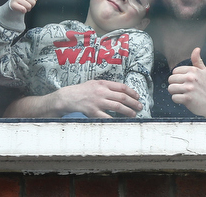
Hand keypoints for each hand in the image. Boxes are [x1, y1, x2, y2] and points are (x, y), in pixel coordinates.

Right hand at [3, 80, 142, 118]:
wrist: (65, 98)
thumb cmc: (80, 91)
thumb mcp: (93, 84)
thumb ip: (105, 86)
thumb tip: (119, 91)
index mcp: (102, 83)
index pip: (121, 87)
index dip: (132, 92)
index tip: (137, 96)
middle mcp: (101, 92)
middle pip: (122, 97)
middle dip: (133, 102)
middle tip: (140, 107)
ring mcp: (97, 102)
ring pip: (118, 107)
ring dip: (128, 111)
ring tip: (134, 114)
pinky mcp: (93, 112)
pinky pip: (107, 117)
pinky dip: (115, 120)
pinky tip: (121, 122)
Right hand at [10, 0, 37, 12]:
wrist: (12, 5)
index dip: (32, 2)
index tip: (28, 1)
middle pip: (33, 3)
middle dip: (30, 6)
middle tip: (25, 5)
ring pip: (28, 6)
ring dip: (27, 9)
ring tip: (23, 7)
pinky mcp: (14, 5)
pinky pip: (23, 9)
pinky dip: (23, 11)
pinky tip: (20, 9)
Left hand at [167, 47, 205, 117]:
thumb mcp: (204, 72)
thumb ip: (198, 61)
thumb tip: (196, 49)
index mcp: (193, 70)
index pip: (175, 71)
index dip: (178, 77)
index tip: (185, 81)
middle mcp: (190, 78)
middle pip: (171, 80)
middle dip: (175, 85)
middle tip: (184, 89)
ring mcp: (189, 89)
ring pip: (171, 88)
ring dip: (175, 93)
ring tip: (184, 94)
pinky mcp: (187, 99)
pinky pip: (174, 98)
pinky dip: (178, 100)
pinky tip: (185, 100)